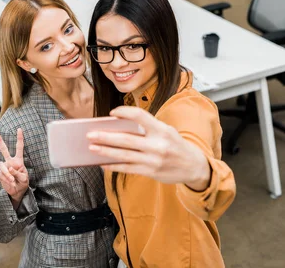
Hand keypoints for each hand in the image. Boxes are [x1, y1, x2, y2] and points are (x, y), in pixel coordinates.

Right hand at [0, 129, 28, 207]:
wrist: (17, 192)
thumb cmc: (22, 183)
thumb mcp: (24, 178)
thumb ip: (18, 172)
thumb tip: (10, 168)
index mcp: (18, 160)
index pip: (19, 147)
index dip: (19, 138)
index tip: (19, 129)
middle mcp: (10, 162)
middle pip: (4, 149)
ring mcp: (4, 167)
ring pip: (2, 165)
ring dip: (7, 173)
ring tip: (12, 180)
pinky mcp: (0, 174)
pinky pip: (2, 174)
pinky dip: (7, 179)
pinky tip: (11, 183)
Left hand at [87, 106, 210, 190]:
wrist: (194, 166)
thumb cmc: (175, 145)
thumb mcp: (167, 131)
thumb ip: (147, 127)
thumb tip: (118, 126)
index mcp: (162, 130)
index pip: (140, 116)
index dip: (124, 112)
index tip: (112, 113)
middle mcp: (157, 145)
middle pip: (126, 139)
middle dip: (105, 137)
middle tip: (90, 134)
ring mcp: (153, 160)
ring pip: (124, 155)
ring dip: (105, 151)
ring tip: (92, 147)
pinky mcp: (150, 172)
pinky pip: (127, 168)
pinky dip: (113, 165)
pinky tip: (102, 163)